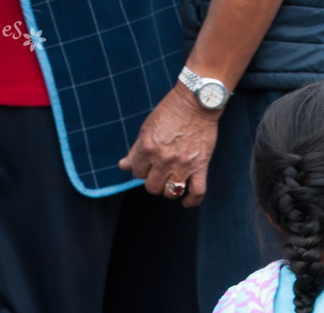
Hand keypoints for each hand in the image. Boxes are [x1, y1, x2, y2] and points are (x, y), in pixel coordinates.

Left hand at [118, 84, 219, 205]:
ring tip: (170, 182)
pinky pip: (197, 192)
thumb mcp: (147, 127)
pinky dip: (191, 201)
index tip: (147, 165)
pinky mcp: (200, 167)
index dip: (141, 169)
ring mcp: (183, 165)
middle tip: (158, 173)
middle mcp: (164, 159)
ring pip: (170, 193)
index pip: (137, 173)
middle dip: (153, 181)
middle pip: (152, 187)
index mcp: (148, 147)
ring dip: (168, 190)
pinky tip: (185, 201)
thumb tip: (123, 166)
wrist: (197, 101)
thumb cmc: (171, 111)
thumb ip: (135, 150)